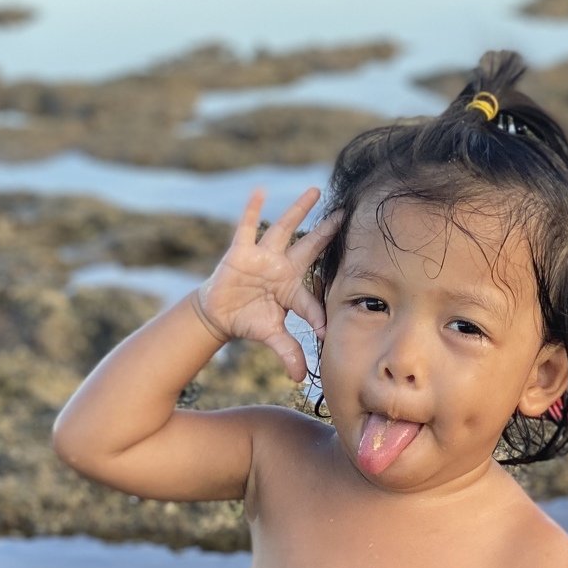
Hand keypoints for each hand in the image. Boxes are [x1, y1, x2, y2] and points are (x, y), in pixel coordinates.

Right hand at [195, 187, 340, 380]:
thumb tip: (298, 377)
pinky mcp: (240, 252)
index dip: (321, 314)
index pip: (314, 297)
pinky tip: (259, 191)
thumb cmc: (249, 321)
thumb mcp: (270, 336)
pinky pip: (246, 228)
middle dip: (329, 232)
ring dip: (299, 210)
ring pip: (284, 229)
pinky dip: (251, 210)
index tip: (329, 328)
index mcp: (293, 287)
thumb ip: (287, 351)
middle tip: (348, 214)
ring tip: (315, 190)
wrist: (220, 315)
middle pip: (310, 246)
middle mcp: (282, 267)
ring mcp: (262, 257)